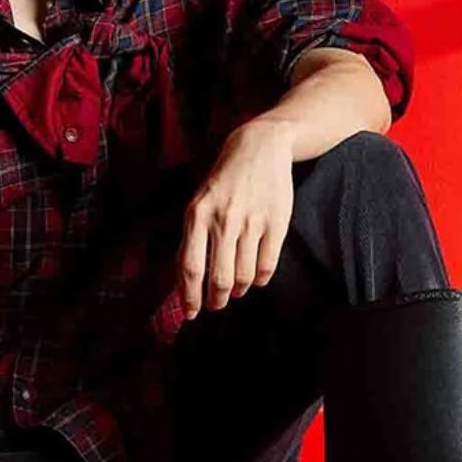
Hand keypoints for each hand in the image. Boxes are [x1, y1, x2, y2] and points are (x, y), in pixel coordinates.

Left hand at [177, 118, 295, 318]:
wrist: (259, 148)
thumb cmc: (223, 181)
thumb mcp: (198, 203)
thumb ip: (192, 237)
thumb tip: (184, 279)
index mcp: (196, 215)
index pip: (190, 266)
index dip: (190, 296)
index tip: (191, 313)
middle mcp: (223, 219)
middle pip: (218, 278)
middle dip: (216, 300)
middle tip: (216, 305)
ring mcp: (251, 222)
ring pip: (243, 276)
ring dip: (237, 289)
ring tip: (234, 288)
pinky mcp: (277, 223)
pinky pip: (267, 266)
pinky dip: (259, 279)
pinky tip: (254, 277)